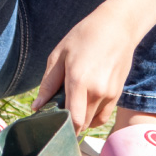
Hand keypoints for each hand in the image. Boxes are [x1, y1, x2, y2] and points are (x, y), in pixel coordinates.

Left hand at [32, 1, 136, 133]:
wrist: (118, 26)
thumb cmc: (84, 36)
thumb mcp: (59, 54)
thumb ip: (48, 83)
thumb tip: (37, 107)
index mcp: (79, 81)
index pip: (74, 120)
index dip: (63, 129)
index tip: (52, 128)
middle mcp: (97, 91)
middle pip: (82, 123)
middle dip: (69, 123)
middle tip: (58, 113)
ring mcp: (110, 94)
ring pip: (93, 121)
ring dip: (81, 120)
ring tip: (72, 104)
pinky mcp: (117, 93)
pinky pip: (103, 116)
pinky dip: (93, 116)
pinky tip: (85, 105)